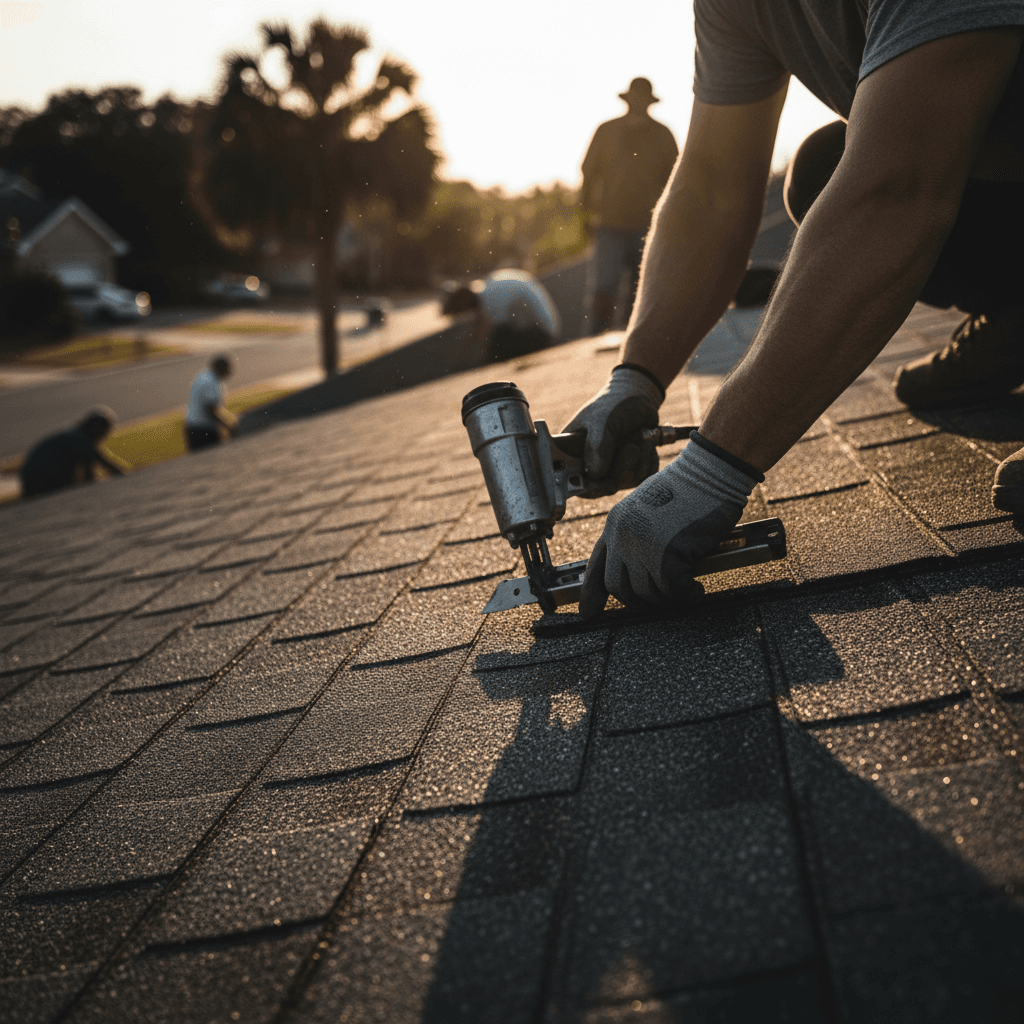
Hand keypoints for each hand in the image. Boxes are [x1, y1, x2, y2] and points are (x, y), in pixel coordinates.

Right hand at [562, 365, 662, 496]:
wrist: (639, 398)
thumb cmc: (614, 404)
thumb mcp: (603, 420)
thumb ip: (597, 445)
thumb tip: (594, 474)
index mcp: (571, 453)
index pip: (571, 482)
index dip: (588, 486)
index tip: (604, 477)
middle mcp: (589, 465)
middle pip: (603, 488)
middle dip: (622, 470)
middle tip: (630, 448)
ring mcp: (611, 470)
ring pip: (626, 484)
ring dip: (640, 462)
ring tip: (640, 440)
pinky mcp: (630, 470)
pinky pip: (642, 479)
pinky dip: (649, 462)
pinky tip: (646, 446)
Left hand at [579, 435, 760, 617]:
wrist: (709, 472)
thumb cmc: (688, 489)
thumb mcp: (648, 509)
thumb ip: (635, 536)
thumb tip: (636, 570)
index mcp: (615, 524)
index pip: (596, 566)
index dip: (591, 594)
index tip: (589, 613)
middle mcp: (623, 536)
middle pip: (619, 587)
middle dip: (639, 602)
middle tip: (659, 603)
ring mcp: (643, 545)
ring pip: (647, 593)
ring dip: (667, 599)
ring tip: (683, 592)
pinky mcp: (668, 554)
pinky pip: (674, 590)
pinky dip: (687, 595)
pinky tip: (695, 590)